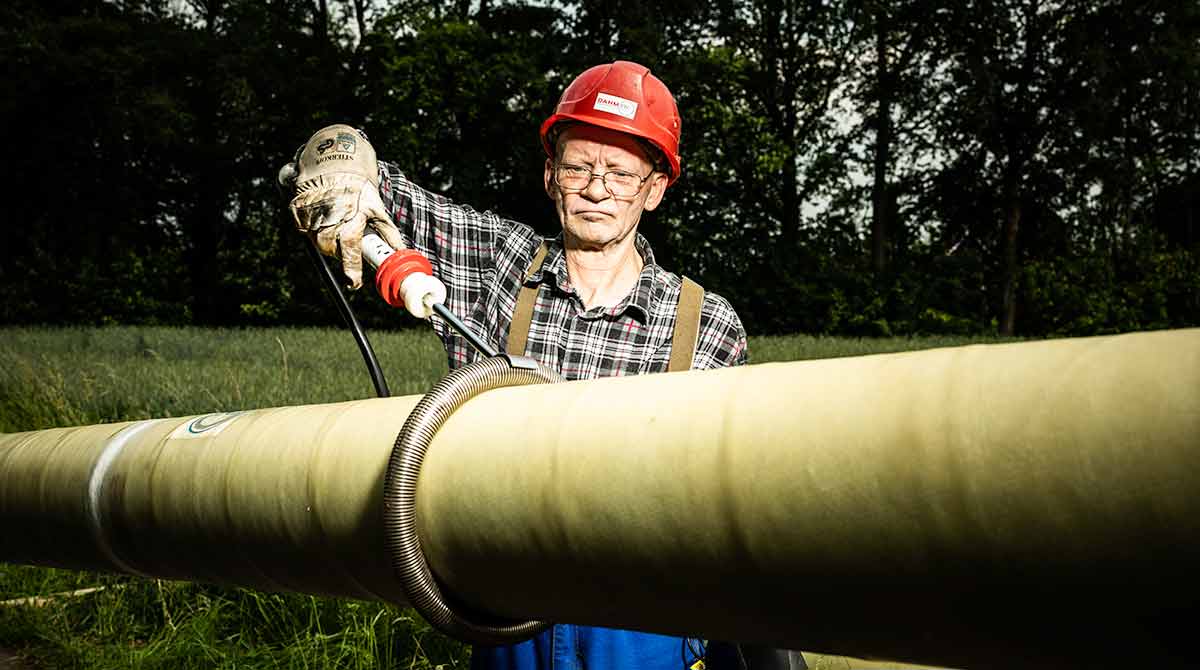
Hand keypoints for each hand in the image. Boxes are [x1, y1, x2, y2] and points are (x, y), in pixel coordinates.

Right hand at [282, 124, 405, 289]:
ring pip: (316, 241)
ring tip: (335, 225)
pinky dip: (313, 228)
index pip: (350, 252)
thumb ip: (388, 232)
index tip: (353, 283)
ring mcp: (311, 214)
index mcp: (350, 219)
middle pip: (329, 250)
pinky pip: (304, 229)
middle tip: (346, 243)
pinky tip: (322, 216)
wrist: (334, 163)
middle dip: (338, 252)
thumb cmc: (358, 187)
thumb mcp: (376, 208)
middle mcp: (329, 218)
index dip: (351, 271)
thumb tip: (400, 252)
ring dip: (326, 240)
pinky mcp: (297, 209)